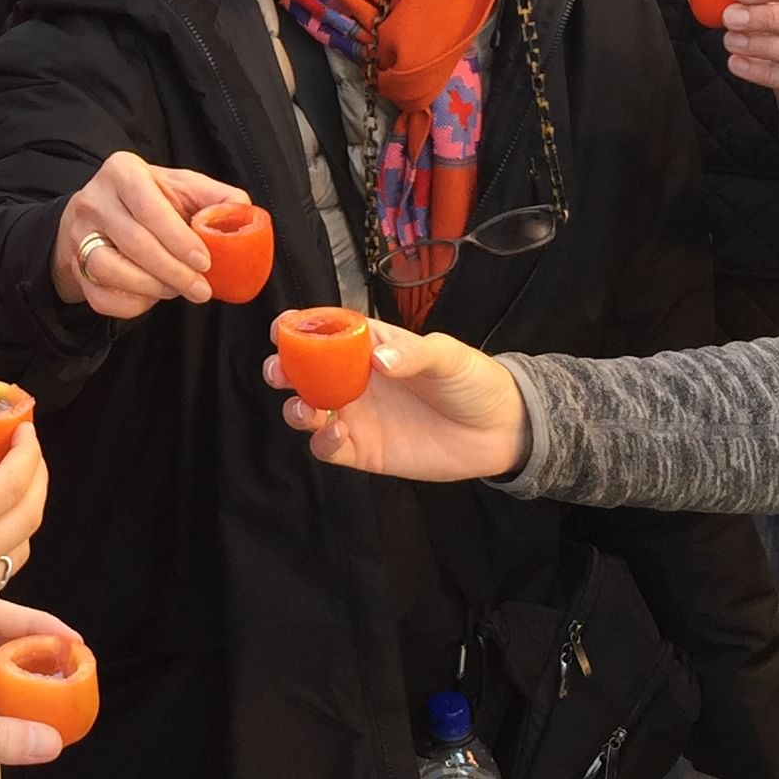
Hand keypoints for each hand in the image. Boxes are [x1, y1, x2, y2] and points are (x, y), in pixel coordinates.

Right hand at [0, 409, 46, 651]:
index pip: (12, 482)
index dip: (26, 450)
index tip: (22, 426)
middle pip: (30, 515)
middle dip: (36, 475)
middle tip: (24, 448)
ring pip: (21, 547)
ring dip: (25, 510)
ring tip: (10, 482)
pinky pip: (1, 569)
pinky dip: (6, 540)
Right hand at [50, 153, 244, 316]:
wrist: (98, 213)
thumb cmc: (148, 199)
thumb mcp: (180, 186)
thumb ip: (214, 197)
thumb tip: (243, 212)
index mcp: (122, 171)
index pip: (149, 207)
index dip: (179, 239)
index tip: (205, 262)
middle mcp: (94, 200)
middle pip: (135, 243)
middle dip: (174, 272)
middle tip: (201, 289)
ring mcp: (78, 235)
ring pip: (111, 270)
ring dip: (152, 288)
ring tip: (177, 290)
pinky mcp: (74, 266)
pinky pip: (100, 296)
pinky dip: (131, 305)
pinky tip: (151, 298)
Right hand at [268, 319, 526, 482]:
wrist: (499, 430)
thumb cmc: (472, 381)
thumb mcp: (447, 356)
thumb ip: (413, 353)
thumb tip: (379, 359)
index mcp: (369, 346)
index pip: (325, 331)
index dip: (298, 327)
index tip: (281, 328)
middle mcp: (355, 380)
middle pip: (304, 372)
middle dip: (282, 369)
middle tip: (279, 372)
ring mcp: (357, 416)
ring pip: (307, 410)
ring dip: (296, 408)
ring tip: (305, 407)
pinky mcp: (363, 451)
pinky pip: (328, 447)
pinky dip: (322, 442)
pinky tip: (337, 435)